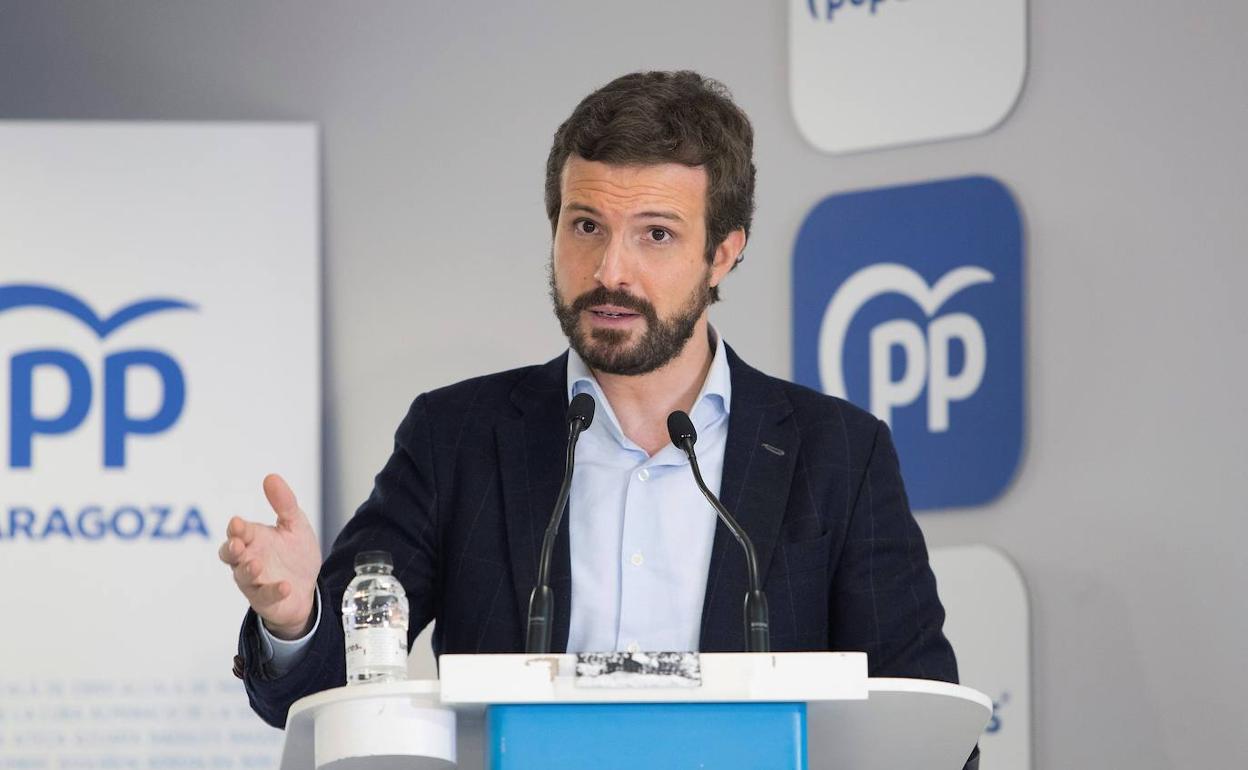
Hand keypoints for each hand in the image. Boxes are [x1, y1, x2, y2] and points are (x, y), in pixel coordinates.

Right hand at [218, 474, 321, 639]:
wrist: (307, 588)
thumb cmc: (295, 555)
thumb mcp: (295, 526)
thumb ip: (284, 503)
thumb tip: (271, 476)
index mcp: (253, 539)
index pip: (238, 532)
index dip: (237, 528)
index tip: (238, 523)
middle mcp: (248, 559)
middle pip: (230, 554)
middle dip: (230, 549)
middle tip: (236, 544)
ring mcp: (254, 581)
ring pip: (242, 576)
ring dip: (247, 570)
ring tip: (256, 564)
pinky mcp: (264, 599)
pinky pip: (264, 596)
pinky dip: (273, 591)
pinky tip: (284, 586)